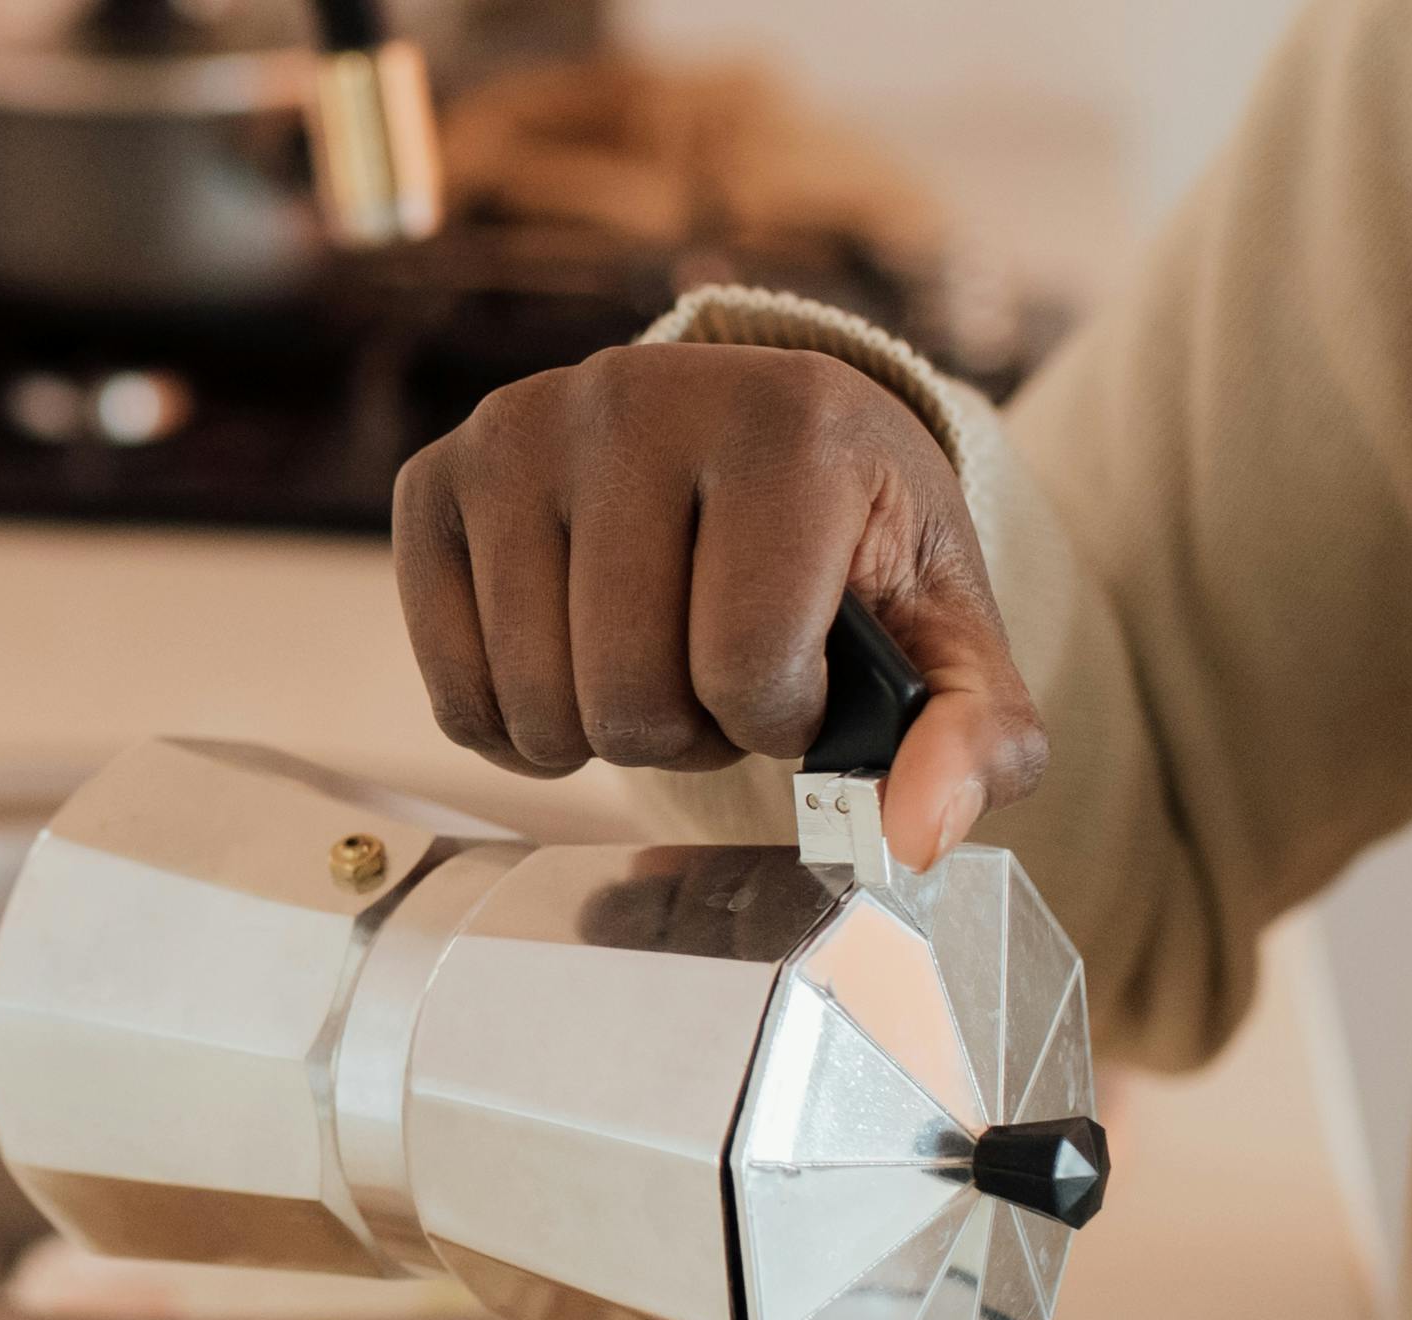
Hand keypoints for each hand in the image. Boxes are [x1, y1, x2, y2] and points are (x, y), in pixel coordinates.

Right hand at [392, 342, 1047, 867]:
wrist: (770, 447)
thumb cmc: (858, 553)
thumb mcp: (949, 642)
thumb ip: (975, 740)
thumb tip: (919, 831)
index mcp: (786, 422)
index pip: (747, 670)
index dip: (786, 719)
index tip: (809, 670)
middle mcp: (636, 396)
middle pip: (630, 699)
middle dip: (691, 730)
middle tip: (724, 673)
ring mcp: (520, 430)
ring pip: (538, 704)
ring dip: (606, 730)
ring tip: (657, 659)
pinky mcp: (437, 478)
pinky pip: (454, 691)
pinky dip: (516, 726)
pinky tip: (574, 668)